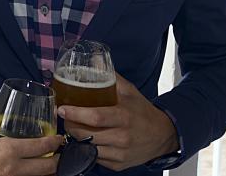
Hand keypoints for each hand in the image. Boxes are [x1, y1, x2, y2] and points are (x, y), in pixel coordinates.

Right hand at [0, 120, 61, 175]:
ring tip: (46, 163)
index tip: (59, 138)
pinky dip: (30, 175)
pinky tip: (28, 170)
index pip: (41, 147)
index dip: (54, 142)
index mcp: (8, 150)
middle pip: (48, 168)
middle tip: (58, 153)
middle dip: (57, 160)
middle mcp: (13, 168)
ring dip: (45, 171)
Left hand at [58, 74, 178, 171]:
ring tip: (74, 126)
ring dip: (76, 138)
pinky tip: (87, 139)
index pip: (94, 117)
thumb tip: (94, 60)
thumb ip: (111, 77)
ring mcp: (120, 153)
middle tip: (65, 116)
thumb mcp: (130, 91)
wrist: (164, 135)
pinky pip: (95, 158)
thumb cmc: (142, 111)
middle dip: (70, 125)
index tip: (62, 108)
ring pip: (88, 148)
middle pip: (86, 134)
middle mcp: (122, 137)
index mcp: (124, 116)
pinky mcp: (118, 165)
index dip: (75, 113)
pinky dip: (87, 148)